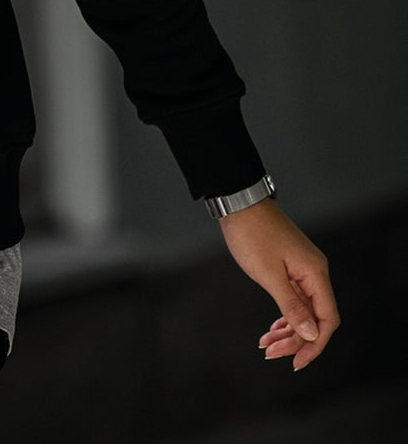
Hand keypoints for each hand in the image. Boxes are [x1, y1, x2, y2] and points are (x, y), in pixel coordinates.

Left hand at [217, 198, 338, 370]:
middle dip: (296, 340)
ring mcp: (302, 269)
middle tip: (271, 353)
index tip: (296, 362)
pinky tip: (272, 328)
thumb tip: (312, 333)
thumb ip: (291, 305)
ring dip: (288, 330)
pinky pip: (294, 299)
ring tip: (266, 344)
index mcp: (315, 273)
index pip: (327, 319)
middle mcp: (314, 272)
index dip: (315, 344)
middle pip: (315, 318)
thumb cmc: (252, 234)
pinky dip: (284, 315)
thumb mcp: (269, 274)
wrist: (239, 203)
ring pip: (303, 310)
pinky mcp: (290, 267)